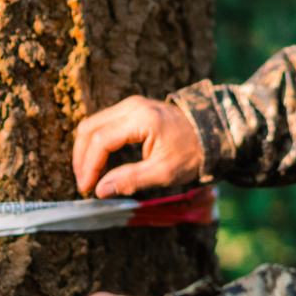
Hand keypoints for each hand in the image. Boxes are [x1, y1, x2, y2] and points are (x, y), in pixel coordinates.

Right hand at [73, 96, 203, 197]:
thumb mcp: (165, 172)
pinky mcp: (134, 108)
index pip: (101, 140)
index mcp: (142, 119)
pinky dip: (97, 142)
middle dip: (82, 157)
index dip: (89, 165)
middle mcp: (133, 106)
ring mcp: (132, 104)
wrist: (213, 133)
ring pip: (94, 124)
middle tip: (84, 182)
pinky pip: (105, 123)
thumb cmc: (192, 153)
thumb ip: (132, 180)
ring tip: (90, 175)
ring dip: (87, 150)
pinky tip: (100, 163)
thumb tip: (101, 190)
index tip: (86, 187)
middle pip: (90, 128)